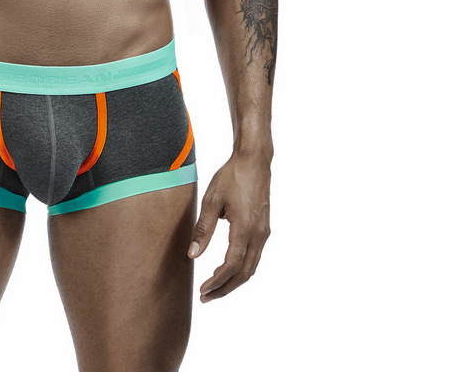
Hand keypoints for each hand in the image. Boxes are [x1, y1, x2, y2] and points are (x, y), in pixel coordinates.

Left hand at [187, 152, 270, 300]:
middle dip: (225, 288)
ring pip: (251, 267)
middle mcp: (259, 234)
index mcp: (245, 228)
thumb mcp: (211, 200)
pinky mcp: (264, 228)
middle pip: (244, 273)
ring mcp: (264, 232)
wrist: (254, 160)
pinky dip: (241, 268)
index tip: (203, 290)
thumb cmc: (232, 176)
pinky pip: (254, 256)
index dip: (217, 282)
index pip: (232, 265)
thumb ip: (203, 229)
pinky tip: (227, 269)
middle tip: (206, 297)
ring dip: (234, 280)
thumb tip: (193, 255)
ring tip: (214, 288)